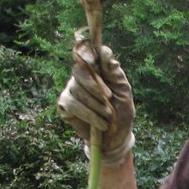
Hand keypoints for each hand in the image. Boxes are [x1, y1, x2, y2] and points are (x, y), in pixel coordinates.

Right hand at [57, 35, 134, 166]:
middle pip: (79, 71)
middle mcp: (81, 77)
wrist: (116, 136)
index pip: (86, 53)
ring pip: (76, 89)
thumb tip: (105, 52)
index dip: (87, 54)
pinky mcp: (65, 105)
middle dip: (95, 86)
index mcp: (96, 69)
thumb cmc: (121, 111)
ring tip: (107, 116)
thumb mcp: (123, 90)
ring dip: (95, 104)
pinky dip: (87, 114)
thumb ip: (114, 71)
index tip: (94, 62)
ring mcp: (71, 90)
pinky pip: (71, 104)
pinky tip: (99, 123)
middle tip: (110, 99)